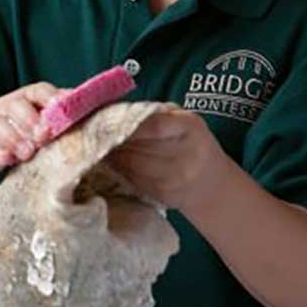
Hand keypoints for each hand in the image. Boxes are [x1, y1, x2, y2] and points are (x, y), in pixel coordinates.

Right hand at [0, 82, 63, 175]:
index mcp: (33, 99)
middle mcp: (14, 108)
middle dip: (30, 119)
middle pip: (18, 105)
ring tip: (28, 153)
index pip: (41, 91)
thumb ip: (66, 117)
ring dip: (14, 138)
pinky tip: (6, 159)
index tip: (61, 106)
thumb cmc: (30, 132)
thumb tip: (100, 115)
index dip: (51, 97)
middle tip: (42, 135)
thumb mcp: (49, 122)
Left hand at [104, 108, 229, 214]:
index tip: (109, 119)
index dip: (128, 123)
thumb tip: (118, 112)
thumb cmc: (194, 144)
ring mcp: (172, 178)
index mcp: (190, 128)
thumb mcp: (186, 121)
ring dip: (110, 153)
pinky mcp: (161, 194)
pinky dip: (117, 167)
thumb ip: (158, 114)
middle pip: (138, 146)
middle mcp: (184, 155)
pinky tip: (109, 159)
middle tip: (95, 130)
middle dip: (113, 138)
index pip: (153, 125)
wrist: (211, 185)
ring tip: (98, 144)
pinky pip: (131, 177)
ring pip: (130, 163)